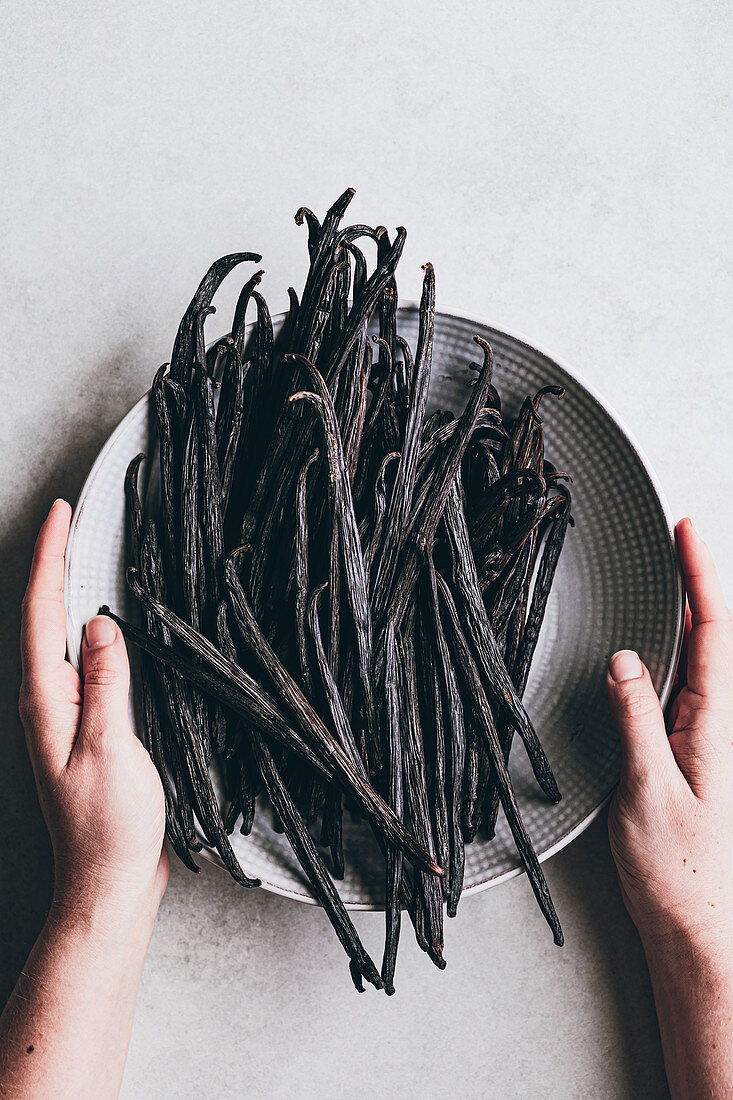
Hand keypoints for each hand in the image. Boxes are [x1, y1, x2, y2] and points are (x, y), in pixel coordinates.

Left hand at [19, 499, 168, 922]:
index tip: (62, 513)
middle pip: (44, 617)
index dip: (50, 559)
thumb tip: (100, 623)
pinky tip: (111, 622)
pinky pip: (87, 663)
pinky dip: (94, 630)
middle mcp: (48, 701)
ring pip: (63, 638)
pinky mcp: (88, 726)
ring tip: (87, 552)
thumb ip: (107, 682)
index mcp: (46, 700)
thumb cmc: (109, 827)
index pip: (42, 614)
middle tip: (73, 519)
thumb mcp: (111, 747)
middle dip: (54, 562)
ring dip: (71, 591)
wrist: (110, 882)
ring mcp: (65, 714)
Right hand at [606, 517, 732, 946]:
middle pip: (710, 634)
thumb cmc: (680, 872)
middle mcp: (712, 722)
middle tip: (675, 533)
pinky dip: (669, 649)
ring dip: (686, 609)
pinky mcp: (681, 753)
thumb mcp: (650, 792)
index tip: (688, 529)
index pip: (714, 632)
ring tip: (669, 569)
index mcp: (714, 723)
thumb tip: (623, 660)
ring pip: (695, 657)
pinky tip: (654, 642)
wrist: (696, 928)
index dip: (703, 576)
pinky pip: (677, 685)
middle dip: (697, 577)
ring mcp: (699, 736)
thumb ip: (637, 722)